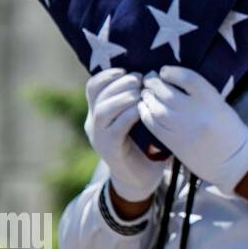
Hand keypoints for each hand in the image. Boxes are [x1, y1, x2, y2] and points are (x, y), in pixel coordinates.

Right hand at [84, 68, 162, 201]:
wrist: (140, 178)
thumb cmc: (144, 144)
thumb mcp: (138, 118)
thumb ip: (138, 99)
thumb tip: (153, 74)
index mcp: (99, 112)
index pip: (93, 87)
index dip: (108, 75)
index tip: (126, 70)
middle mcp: (94, 123)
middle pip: (98, 96)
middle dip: (120, 83)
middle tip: (140, 80)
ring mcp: (99, 138)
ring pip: (103, 111)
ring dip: (123, 98)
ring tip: (140, 93)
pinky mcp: (109, 150)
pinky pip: (115, 130)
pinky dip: (128, 116)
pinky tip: (141, 110)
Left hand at [138, 66, 247, 193]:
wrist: (233, 159)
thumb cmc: (228, 128)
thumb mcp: (220, 104)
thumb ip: (198, 92)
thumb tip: (169, 79)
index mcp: (212, 100)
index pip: (187, 78)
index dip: (172, 72)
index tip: (165, 70)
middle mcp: (196, 112)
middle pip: (167, 92)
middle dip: (154, 83)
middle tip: (149, 79)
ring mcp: (183, 128)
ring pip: (156, 107)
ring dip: (147, 97)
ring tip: (146, 93)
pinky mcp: (174, 142)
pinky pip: (152, 124)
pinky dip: (145, 112)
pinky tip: (144, 107)